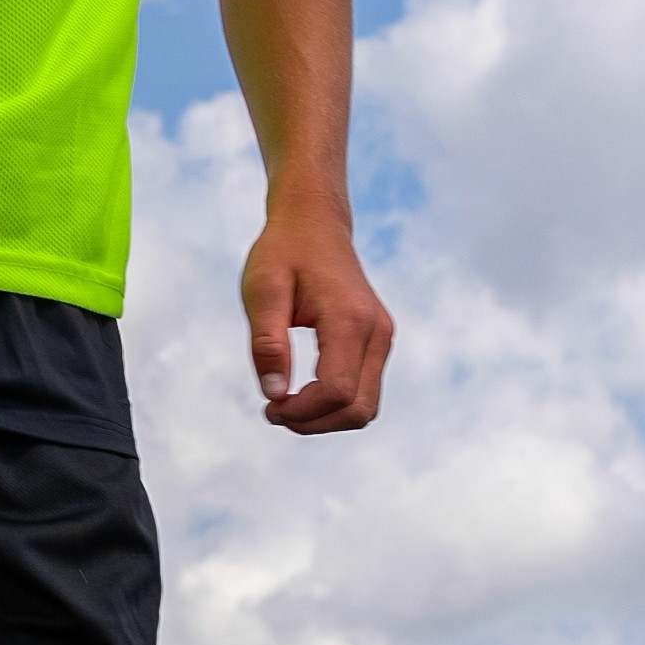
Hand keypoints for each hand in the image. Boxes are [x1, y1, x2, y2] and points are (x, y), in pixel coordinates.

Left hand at [243, 206, 393, 434]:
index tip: (268, 407)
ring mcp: (383, 337)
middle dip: (314, 422)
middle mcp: (376, 331)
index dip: (301, 412)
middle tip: (274, 410)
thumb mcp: (262, 290)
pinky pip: (364, 390)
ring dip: (326, 418)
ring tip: (286, 404)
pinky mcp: (378, 340)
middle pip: (358, 409)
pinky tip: (303, 391)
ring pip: (366, 407)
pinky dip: (336, 403)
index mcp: (349, 319)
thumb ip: (267, 343)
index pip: (336, 391)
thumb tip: (275, 395)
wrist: (315, 222)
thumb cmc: (284, 251)